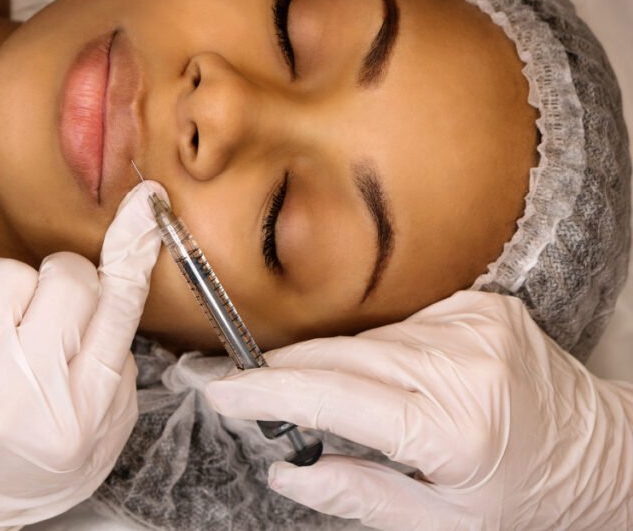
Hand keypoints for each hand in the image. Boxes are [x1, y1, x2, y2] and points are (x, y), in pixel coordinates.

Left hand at [0, 182, 165, 530]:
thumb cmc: (18, 472)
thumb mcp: (91, 441)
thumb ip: (112, 368)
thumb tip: (118, 282)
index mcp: (75, 416)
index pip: (116, 310)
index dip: (132, 251)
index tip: (143, 206)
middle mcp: (20, 393)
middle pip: (66, 277)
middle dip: (62, 288)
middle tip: (45, 324)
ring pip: (8, 273)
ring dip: (9, 299)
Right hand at [205, 290, 632, 529]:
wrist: (604, 455)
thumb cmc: (525, 501)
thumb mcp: (440, 524)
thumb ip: (357, 494)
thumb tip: (284, 472)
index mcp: (454, 426)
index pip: (332, 396)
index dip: (266, 391)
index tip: (218, 389)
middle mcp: (463, 363)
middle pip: (338, 354)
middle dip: (279, 371)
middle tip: (232, 384)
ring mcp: (474, 324)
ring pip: (363, 337)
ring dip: (330, 362)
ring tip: (312, 392)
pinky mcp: (480, 304)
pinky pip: (399, 323)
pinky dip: (375, 347)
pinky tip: (384, 375)